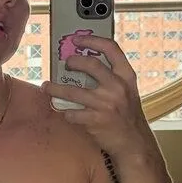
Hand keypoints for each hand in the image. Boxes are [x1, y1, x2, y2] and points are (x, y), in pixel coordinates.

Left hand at [43, 34, 154, 158]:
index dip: (92, 41)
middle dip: (72, 62)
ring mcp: (106, 104)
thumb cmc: (127, 115)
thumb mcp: (127, 90)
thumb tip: (84, 63)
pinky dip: (66, 112)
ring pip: (72, 91)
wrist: (134, 142)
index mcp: (126, 76)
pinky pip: (72, 113)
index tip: (77, 39)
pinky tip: (65, 112)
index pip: (111, 48)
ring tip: (47, 87)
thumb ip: (111, 76)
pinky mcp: (95, 120)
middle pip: (90, 65)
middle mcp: (117, 87)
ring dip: (55, 89)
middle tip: (65, 64)